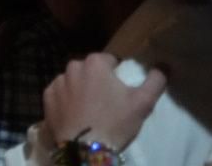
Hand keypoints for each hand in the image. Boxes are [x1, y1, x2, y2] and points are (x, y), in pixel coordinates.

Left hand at [42, 52, 165, 148]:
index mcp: (95, 62)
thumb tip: (164, 65)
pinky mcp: (47, 98)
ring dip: (81, 90)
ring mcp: (57, 82)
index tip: (120, 92)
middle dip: (97, 81)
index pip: (110, 61)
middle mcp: (73, 66)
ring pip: (74, 81)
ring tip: (90, 112)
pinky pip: (60, 94)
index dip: (117, 75)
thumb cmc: (115, 123)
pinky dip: (67, 101)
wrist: (85, 150)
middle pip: (90, 70)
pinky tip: (76, 115)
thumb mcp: (143, 102)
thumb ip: (155, 80)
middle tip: (107, 103)